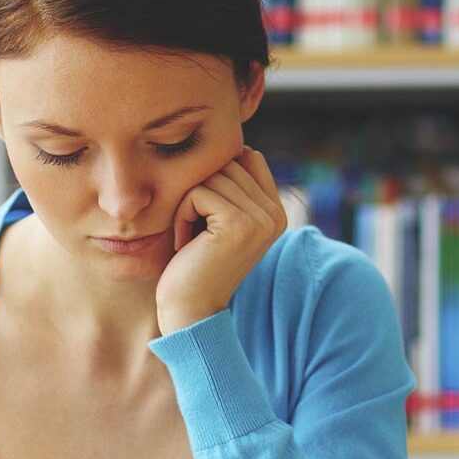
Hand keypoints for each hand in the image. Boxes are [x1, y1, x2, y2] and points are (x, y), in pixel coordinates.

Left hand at [156, 148, 286, 335]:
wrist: (190, 312)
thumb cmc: (195, 264)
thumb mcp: (220, 220)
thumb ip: (234, 186)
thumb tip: (236, 146)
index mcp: (277, 211)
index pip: (248, 158)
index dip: (217, 177)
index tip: (206, 216)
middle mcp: (275, 213)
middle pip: (228, 163)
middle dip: (200, 191)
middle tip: (196, 231)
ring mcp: (260, 219)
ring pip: (211, 176)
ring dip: (188, 204)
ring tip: (192, 237)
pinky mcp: (238, 224)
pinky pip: (198, 192)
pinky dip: (181, 214)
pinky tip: (185, 243)